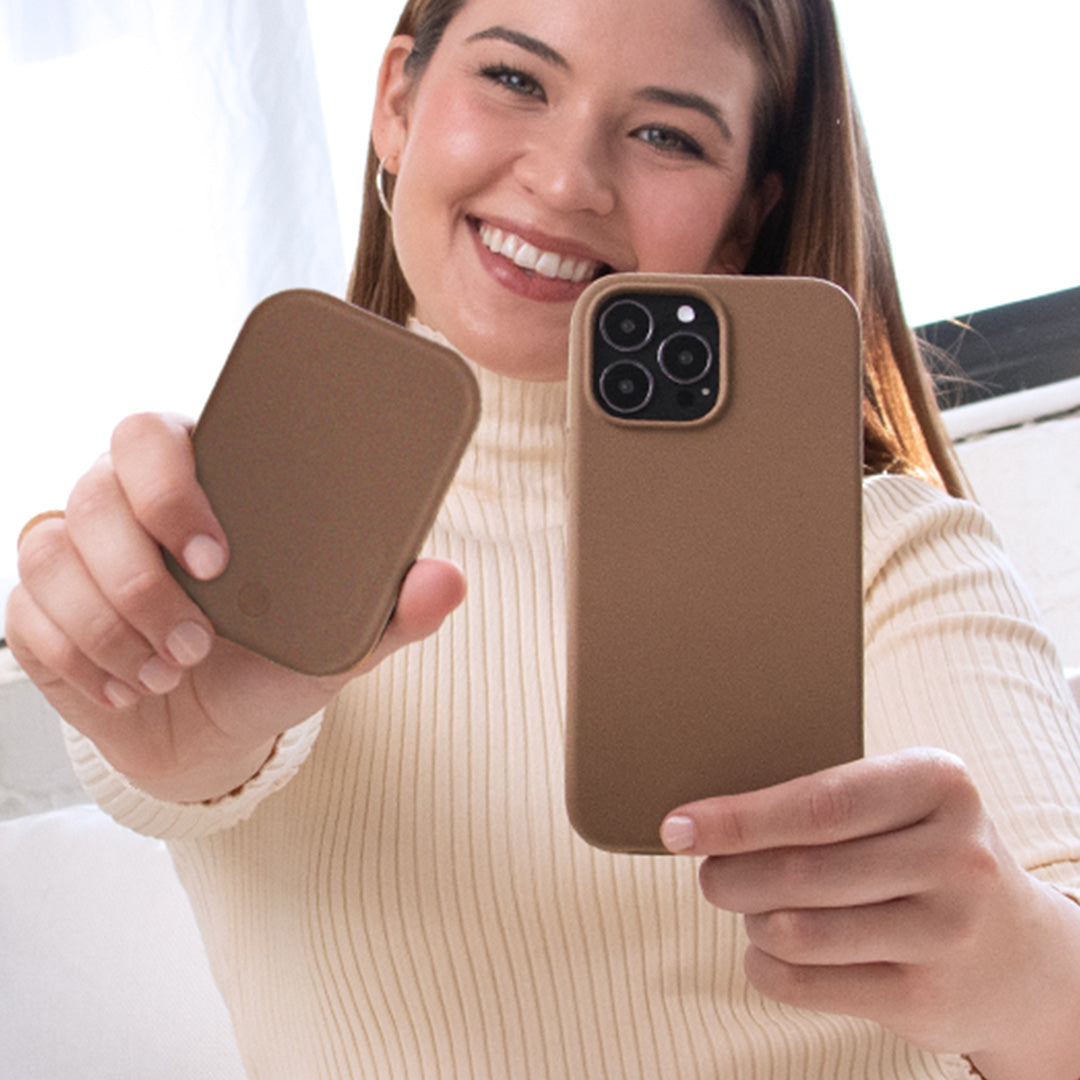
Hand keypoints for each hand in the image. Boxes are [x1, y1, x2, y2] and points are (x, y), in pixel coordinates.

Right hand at [5, 412, 465, 802]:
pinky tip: (130, 686)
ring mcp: (71, 550)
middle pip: (95, 492)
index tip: (217, 557)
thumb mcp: (335, 638)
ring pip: (53, 558)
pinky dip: (82, 663)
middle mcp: (124, 501)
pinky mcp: (36, 606)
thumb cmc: (270, 661)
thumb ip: (390, 608)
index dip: (171, 485)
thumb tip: (447, 581)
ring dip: (115, 630)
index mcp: (197, 480)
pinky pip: (28, 620)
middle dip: (143, 578)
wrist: (212, 728)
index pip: (155, 435)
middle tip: (198, 640)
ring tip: (171, 671)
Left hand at [661, 749, 1079, 1076]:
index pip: (818, 803)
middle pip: (796, 871)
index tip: (677, 827)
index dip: (736, 819)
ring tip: (751, 906)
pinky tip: (767, 950)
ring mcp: (946, 933)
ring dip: (750, 920)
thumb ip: (826, 799)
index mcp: (940, 784)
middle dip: (728, 874)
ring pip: (793, 929)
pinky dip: (764, 966)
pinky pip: (804, 983)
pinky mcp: (926, 997)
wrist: (1019, 954)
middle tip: (710, 871)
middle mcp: (954, 857)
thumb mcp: (902, 804)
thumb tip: (707, 817)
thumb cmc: (925, 854)